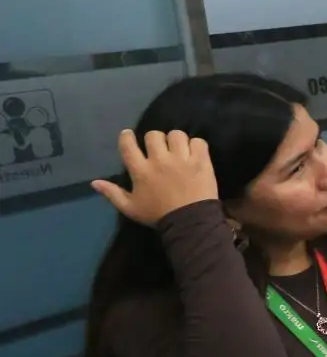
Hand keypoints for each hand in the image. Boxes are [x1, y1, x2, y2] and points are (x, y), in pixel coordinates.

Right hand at [91, 130, 218, 225]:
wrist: (190, 222)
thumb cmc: (158, 215)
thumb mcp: (131, 208)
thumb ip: (112, 194)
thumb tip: (94, 182)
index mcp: (141, 171)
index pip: (128, 145)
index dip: (127, 136)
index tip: (129, 134)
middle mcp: (160, 160)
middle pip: (153, 135)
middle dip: (155, 139)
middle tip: (159, 148)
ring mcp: (182, 159)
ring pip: (176, 135)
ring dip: (176, 140)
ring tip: (178, 149)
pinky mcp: (201, 161)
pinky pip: (198, 141)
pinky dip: (196, 145)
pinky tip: (194, 153)